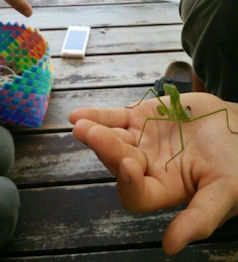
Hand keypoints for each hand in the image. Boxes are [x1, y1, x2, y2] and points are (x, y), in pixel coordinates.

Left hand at [69, 92, 237, 254]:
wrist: (236, 125)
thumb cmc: (234, 161)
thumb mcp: (225, 191)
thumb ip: (200, 218)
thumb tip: (170, 248)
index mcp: (164, 189)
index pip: (138, 194)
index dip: (130, 184)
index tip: (130, 166)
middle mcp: (147, 167)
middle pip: (120, 163)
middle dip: (106, 150)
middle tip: (90, 134)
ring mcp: (141, 141)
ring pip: (114, 139)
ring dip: (96, 132)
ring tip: (80, 125)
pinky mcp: (140, 118)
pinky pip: (115, 118)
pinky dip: (98, 116)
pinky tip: (78, 115)